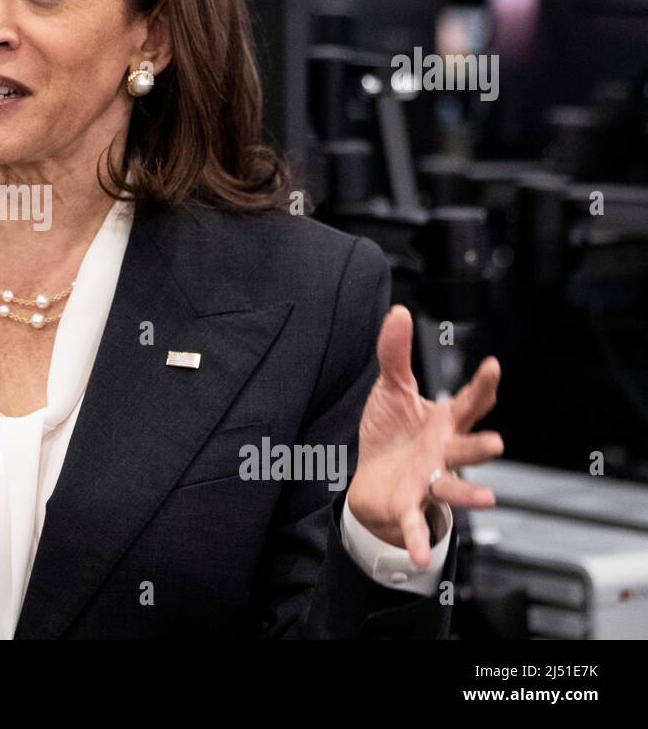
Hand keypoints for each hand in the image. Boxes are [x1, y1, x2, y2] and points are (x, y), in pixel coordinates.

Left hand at [347, 305, 503, 567]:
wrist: (371, 479)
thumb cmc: (391, 434)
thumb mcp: (391, 389)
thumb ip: (395, 353)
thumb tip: (398, 311)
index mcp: (444, 423)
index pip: (468, 403)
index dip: (482, 387)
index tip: (493, 367)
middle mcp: (443, 454)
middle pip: (467, 448)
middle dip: (481, 447)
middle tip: (497, 443)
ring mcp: (429, 482)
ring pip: (452, 487)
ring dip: (468, 493)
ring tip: (486, 498)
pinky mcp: (408, 506)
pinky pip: (415, 525)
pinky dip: (418, 541)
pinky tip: (421, 559)